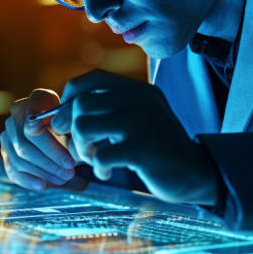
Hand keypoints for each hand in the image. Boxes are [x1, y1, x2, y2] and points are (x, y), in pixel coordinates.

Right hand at [0, 88, 77, 190]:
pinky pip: (12, 168)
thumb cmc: (73, 129)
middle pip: (26, 140)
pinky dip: (27, 179)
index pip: (34, 119)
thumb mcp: (77, 129)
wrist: (64, 135)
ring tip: (62, 179)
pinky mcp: (5, 151)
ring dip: (42, 171)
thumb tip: (71, 150)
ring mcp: (8, 132)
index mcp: (38, 98)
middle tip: (69, 172)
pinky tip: (42, 185)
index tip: (69, 161)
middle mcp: (18, 112)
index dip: (50, 143)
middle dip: (49, 160)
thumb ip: (74, 136)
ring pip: (19, 156)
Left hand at [50, 69, 219, 204]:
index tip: (64, 122)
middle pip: (81, 104)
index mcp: (137, 89)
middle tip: (82, 149)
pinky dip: (98, 168)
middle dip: (72, 130)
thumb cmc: (157, 149)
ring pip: (84, 126)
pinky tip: (108, 172)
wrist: (196, 173)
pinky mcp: (142, 148)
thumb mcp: (135, 119)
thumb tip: (56, 116)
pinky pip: (99, 155)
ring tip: (95, 160)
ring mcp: (141, 122)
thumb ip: (106, 110)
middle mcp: (138, 99)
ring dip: (82, 149)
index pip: (90, 79)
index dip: (69, 99)